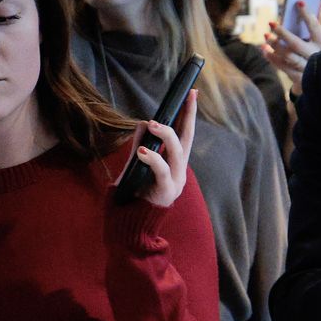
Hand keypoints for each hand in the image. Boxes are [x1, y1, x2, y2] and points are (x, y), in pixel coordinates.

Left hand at [134, 91, 197, 207]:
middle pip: (186, 139)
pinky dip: (152, 159)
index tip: (191, 93)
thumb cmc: (132, 197)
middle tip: (187, 97)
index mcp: (174, 164)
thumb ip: (141, 146)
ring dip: (166, 135)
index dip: (187, 114)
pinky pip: (161, 171)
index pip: (183, 134)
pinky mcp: (165, 192)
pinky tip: (143, 151)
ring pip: (177, 152)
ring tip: (152, 123)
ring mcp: (175, 182)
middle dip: (188, 116)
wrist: (128, 227)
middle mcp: (179, 171)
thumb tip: (144, 123)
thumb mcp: (135, 166)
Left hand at [261, 4, 320, 93]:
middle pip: (296, 43)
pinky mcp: (299, 78)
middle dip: (283, 33)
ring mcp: (307, 68)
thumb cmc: (318, 54)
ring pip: (287, 56)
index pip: (315, 27)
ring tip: (266, 36)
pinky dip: (272, 58)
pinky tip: (264, 50)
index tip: (299, 1)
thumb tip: (317, 2)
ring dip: (275, 46)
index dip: (307, 14)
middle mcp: (316, 56)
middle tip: (270, 23)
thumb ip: (319, 22)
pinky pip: (283, 67)